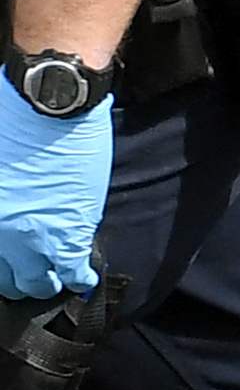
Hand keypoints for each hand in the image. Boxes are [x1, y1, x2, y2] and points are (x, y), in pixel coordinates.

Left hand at [0, 97, 114, 300]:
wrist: (45, 107)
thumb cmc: (7, 120)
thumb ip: (0, 196)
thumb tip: (10, 207)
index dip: (2, 264)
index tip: (8, 261)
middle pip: (7, 279)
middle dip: (19, 278)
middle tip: (28, 273)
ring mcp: (31, 239)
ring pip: (39, 282)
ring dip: (48, 281)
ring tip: (57, 276)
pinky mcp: (69, 234)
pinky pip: (73, 272)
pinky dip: (80, 278)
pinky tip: (83, 277)